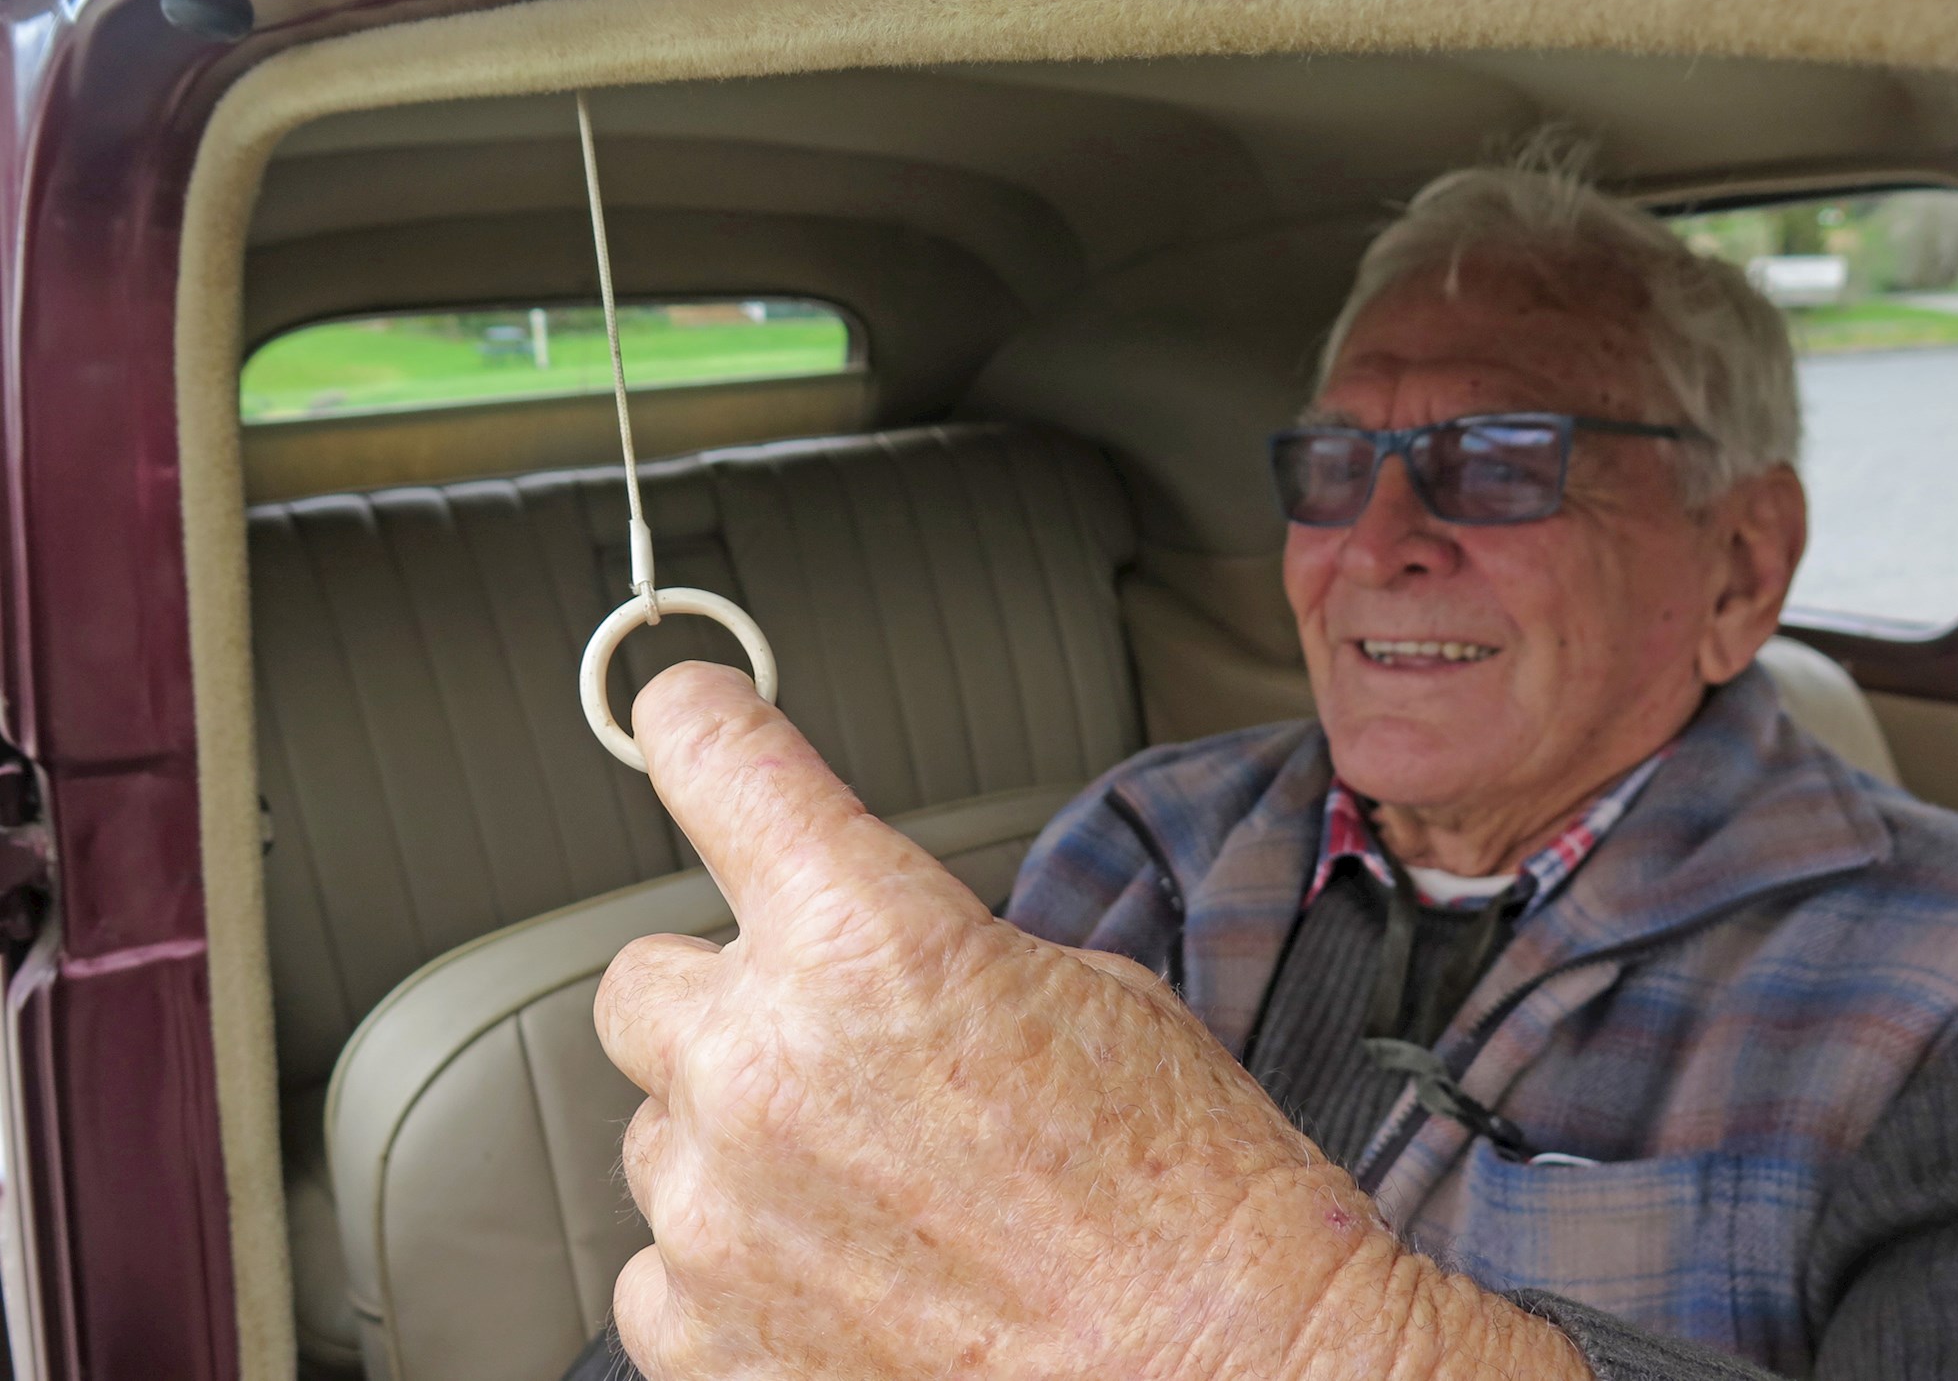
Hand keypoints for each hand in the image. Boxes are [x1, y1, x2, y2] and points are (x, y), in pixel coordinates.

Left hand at [598, 663, 1584, 1378]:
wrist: (1234, 1377)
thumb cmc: (1192, 1197)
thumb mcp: (1081, 995)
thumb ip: (922, 953)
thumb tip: (851, 956)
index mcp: (866, 940)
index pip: (716, 762)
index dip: (700, 728)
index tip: (689, 723)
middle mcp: (763, 1069)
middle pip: (642, 981)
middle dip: (725, 1003)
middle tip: (830, 1052)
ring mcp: (721, 1222)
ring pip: (657, 1137)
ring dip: (738, 1146)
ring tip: (874, 1196)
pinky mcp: (707, 1352)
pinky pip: (662, 1274)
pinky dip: (735, 1272)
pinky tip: (849, 1280)